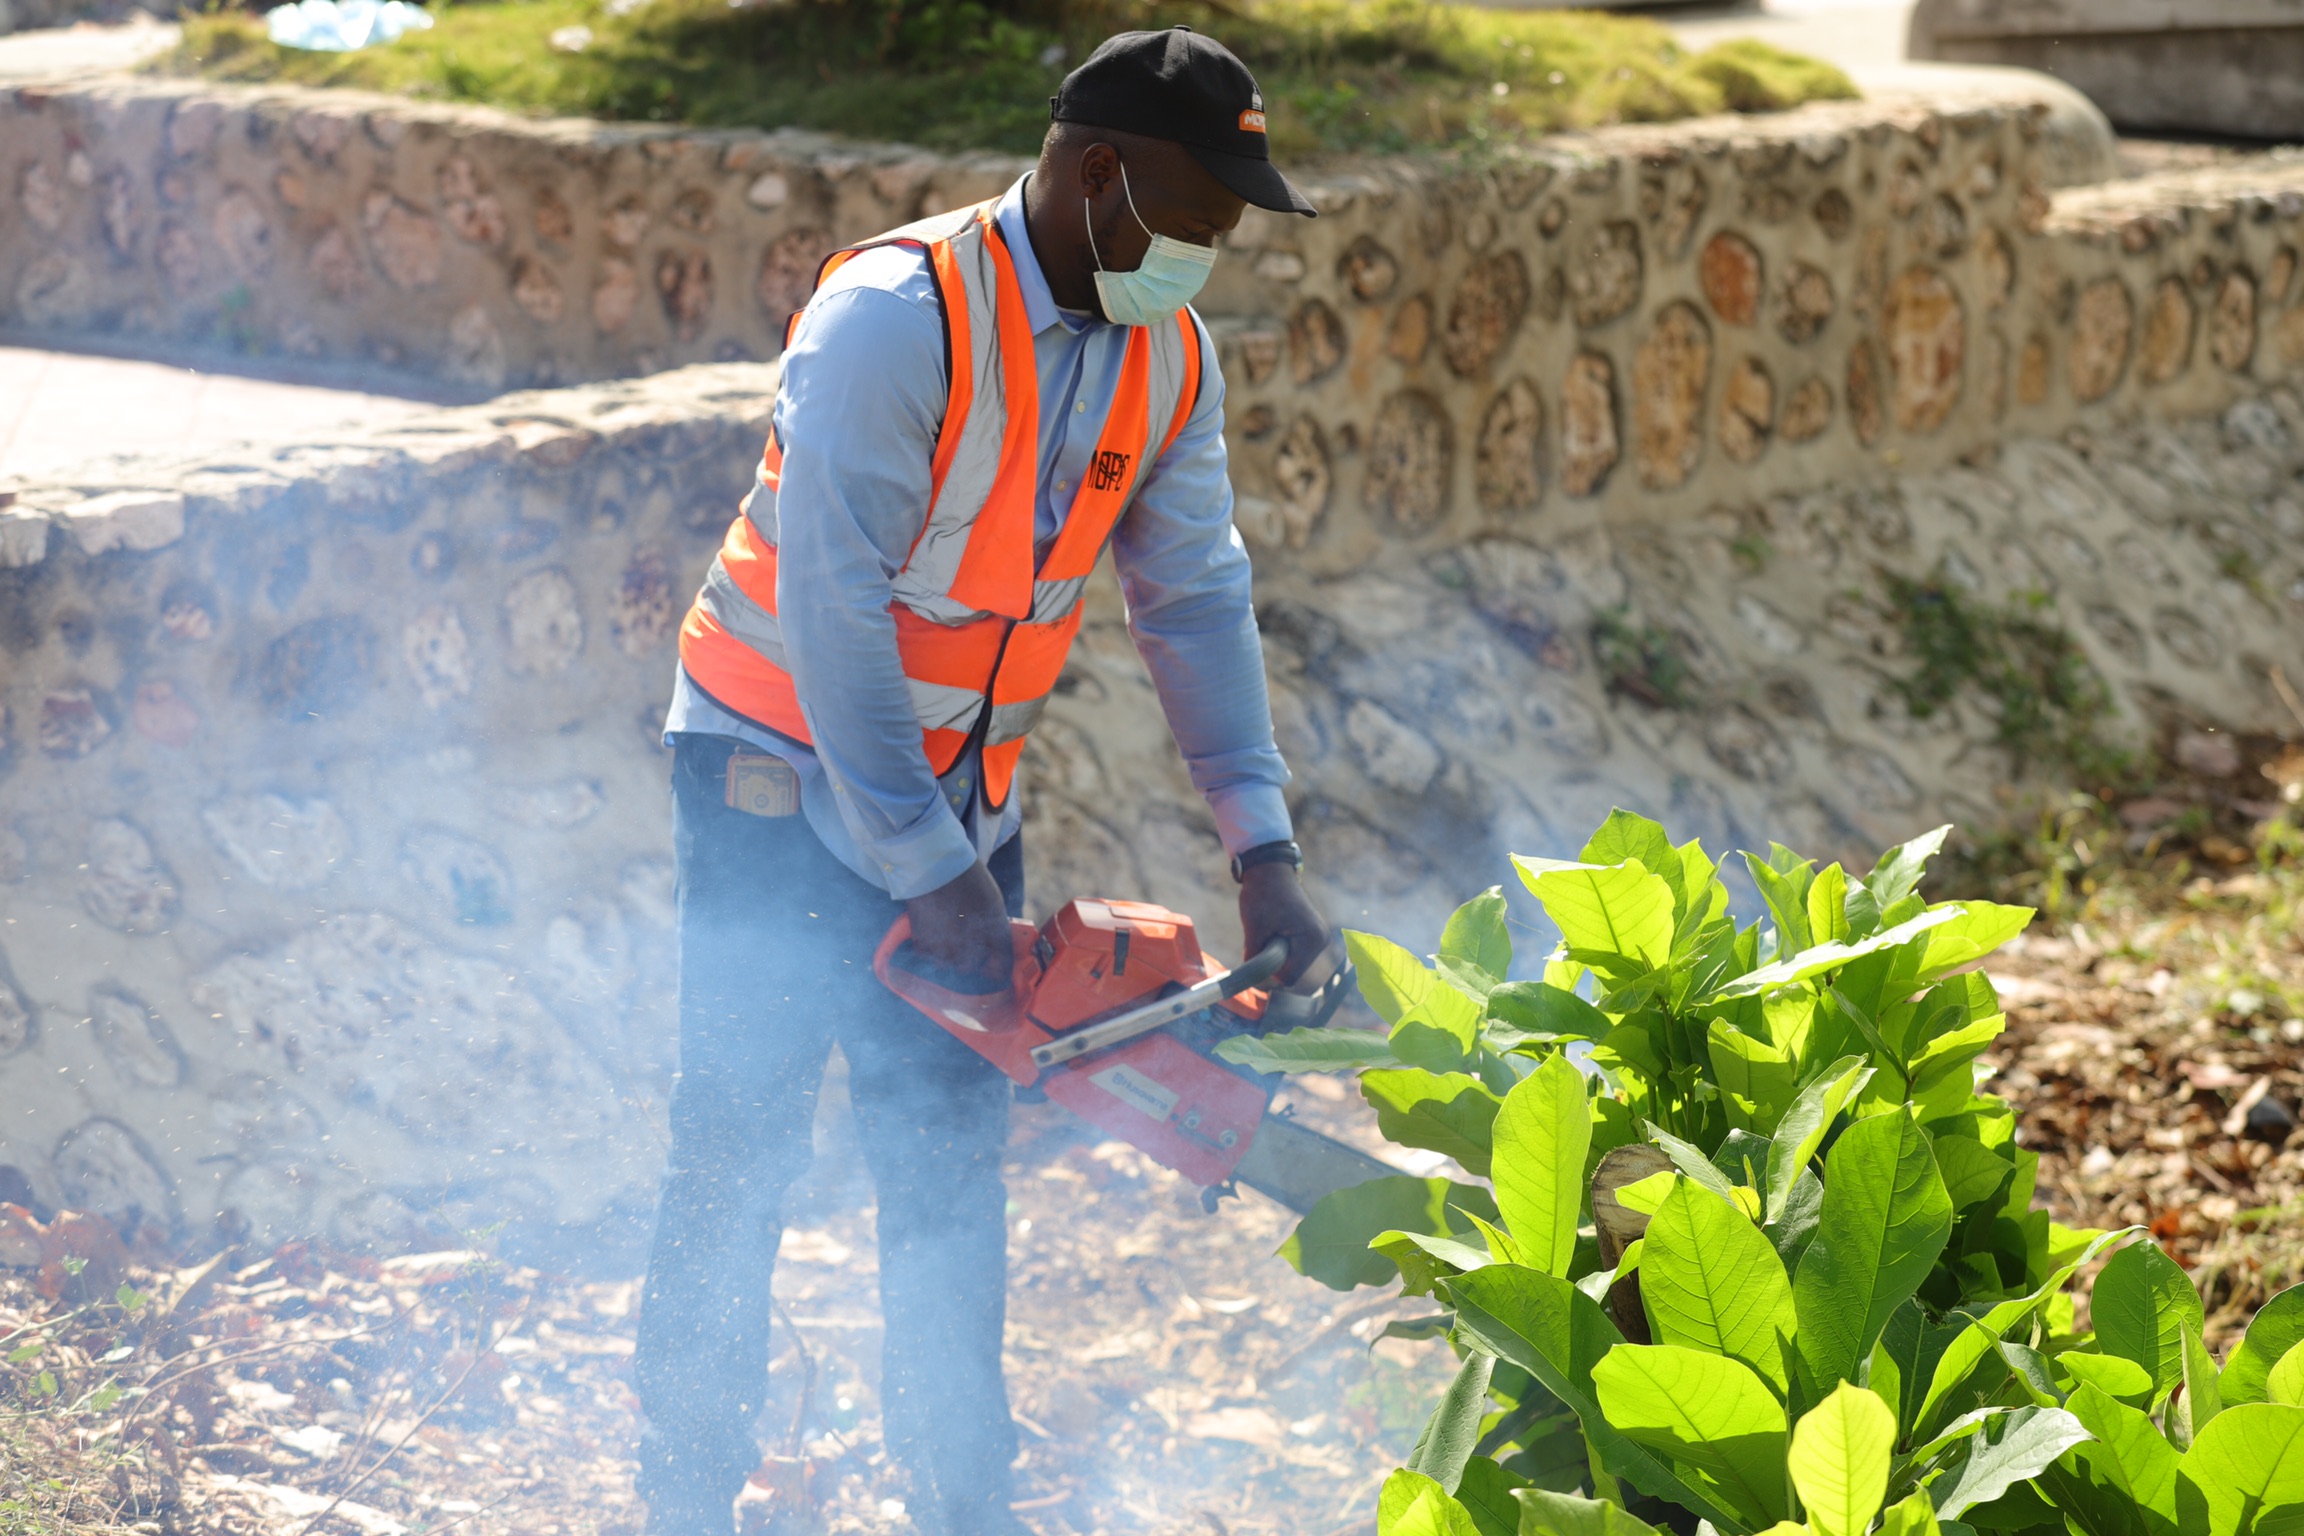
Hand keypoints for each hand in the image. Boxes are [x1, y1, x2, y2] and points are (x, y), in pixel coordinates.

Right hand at [904, 861, 1014, 997]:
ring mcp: (946, 950)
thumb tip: (991, 941)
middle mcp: (971, 948)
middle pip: (970, 967)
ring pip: (948, 963)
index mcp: (993, 935)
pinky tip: (931, 926)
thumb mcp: (991, 900)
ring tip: (944, 929)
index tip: (990, 967)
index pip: (1000, 967)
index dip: (996, 969)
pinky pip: (928, 955)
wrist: (934, 865)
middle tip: (961, 938)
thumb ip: (993, 925)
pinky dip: (929, 944)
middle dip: (968, 956)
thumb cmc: (966, 877)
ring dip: (947, 951)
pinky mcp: (924, 946)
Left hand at [1239, 862, 1336, 989]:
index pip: (1289, 977)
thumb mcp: (1254, 929)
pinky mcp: (1313, 934)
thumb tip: (1251, 982)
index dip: (1268, 973)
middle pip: (1293, 972)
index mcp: (1311, 939)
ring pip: (1293, 963)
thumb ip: (1255, 958)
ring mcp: (1319, 937)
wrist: (1270, 870)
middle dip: (1274, 962)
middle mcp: (1321, 940)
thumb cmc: (1263, 895)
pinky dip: (1282, 948)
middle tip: (1263, 937)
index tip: (1255, 955)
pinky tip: (1276, 929)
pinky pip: (1295, 953)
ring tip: (1270, 930)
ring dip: (1278, 955)